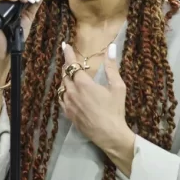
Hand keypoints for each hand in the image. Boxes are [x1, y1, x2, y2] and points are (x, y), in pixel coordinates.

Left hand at [59, 42, 135, 174]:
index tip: (64, 45)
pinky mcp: (68, 114)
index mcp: (83, 84)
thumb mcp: (117, 87)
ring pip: (62, 87)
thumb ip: (112, 67)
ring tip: (71, 77)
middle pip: (65, 75)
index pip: (72, 64)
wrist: (109, 134)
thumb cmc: (115, 109)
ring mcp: (68, 104)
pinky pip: (61, 99)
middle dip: (68, 67)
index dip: (68, 54)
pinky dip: (64, 92)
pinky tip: (69, 93)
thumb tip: (110, 48)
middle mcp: (72, 92)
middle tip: (72, 62)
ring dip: (66, 79)